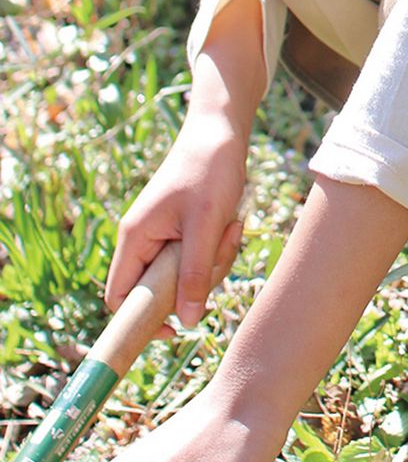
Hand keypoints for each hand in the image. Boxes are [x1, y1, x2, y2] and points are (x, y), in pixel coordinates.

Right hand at [105, 109, 247, 332]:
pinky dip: (219, 249)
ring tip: (231, 226)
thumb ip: (194, 273)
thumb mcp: (206, 225)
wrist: (222, 132)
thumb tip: (186, 321)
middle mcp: (144, 240)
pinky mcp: (185, 232)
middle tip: (222, 246)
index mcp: (136, 238)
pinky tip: (232, 224)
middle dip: (198, 278)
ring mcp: (165, 236)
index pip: (120, 297)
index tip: (174, 329)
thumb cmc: (210, 170)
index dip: (140, 319)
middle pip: (162, 289)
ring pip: (188, 276)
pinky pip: (201, 259)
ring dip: (215, 260)